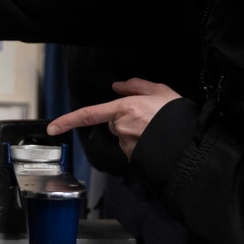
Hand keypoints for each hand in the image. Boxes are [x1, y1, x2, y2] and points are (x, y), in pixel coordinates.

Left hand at [47, 78, 178, 158]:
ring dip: (134, 133)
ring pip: (123, 137)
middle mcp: (122, 127)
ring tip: (155, 130)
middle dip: (124, 120)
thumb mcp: (161, 91)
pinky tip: (155, 142)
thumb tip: (117, 85)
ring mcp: (127, 144)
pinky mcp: (133, 158)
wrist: (191, 143)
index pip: (89, 114)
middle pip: (114, 123)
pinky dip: (140, 146)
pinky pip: (131, 149)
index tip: (52, 127)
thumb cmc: (177, 117)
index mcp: (125, 107)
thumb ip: (136, 86)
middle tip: (148, 118)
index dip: (68, 120)